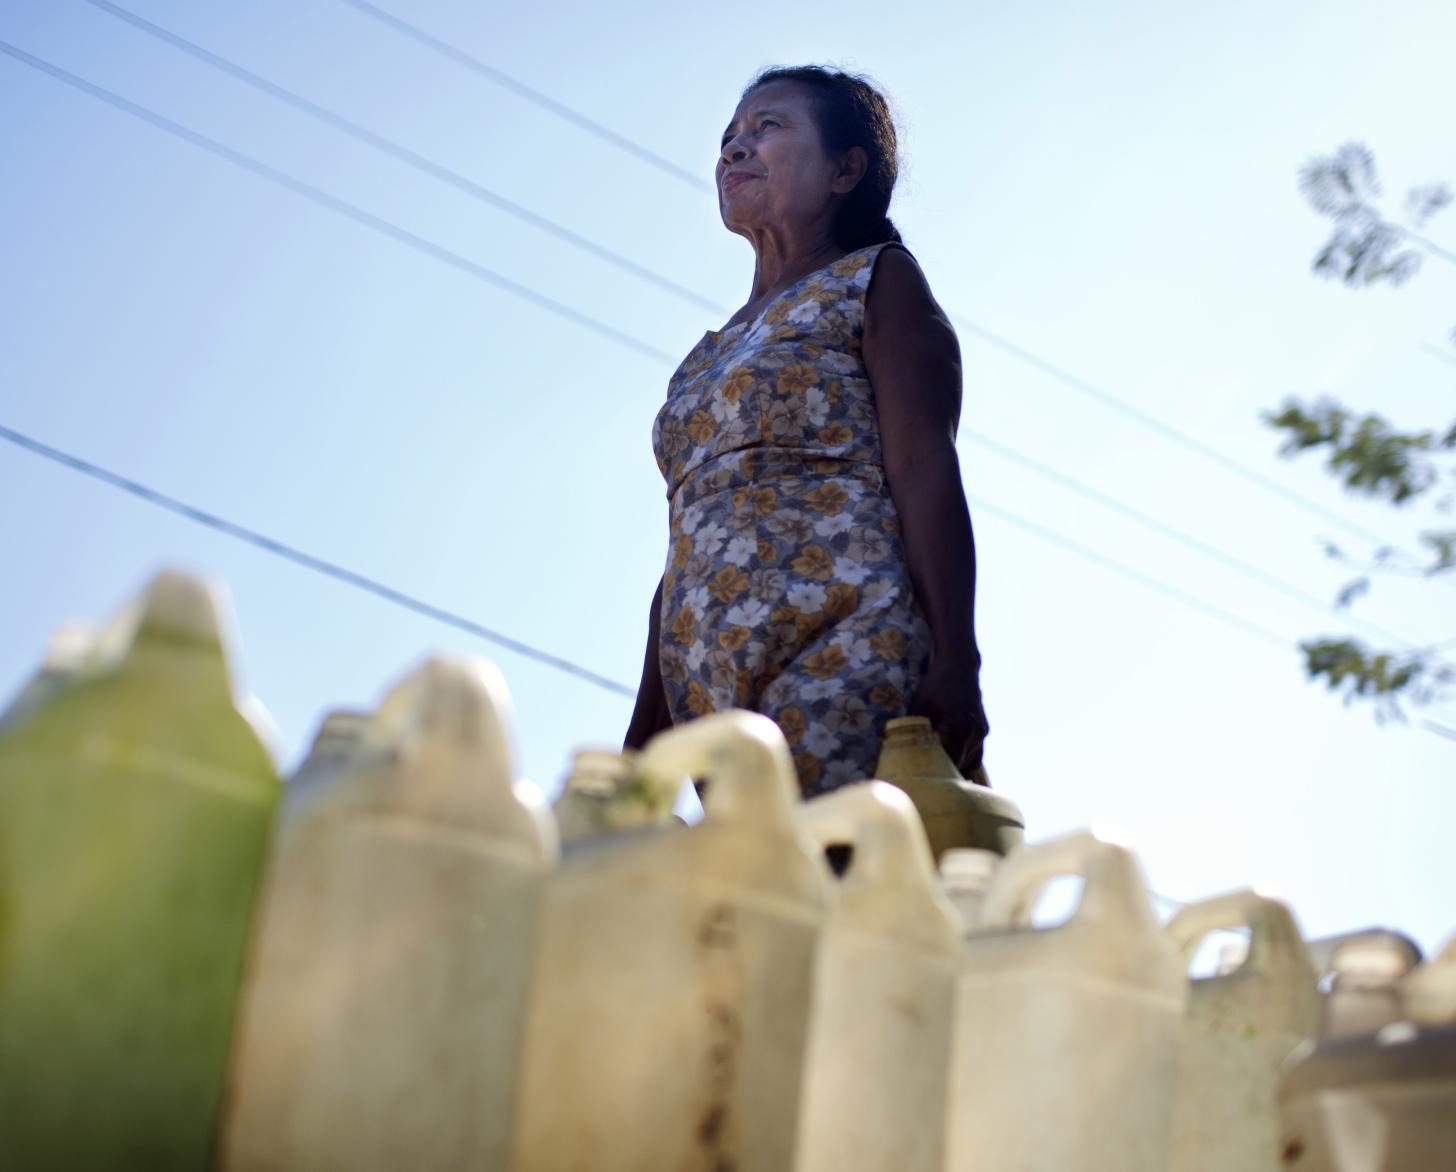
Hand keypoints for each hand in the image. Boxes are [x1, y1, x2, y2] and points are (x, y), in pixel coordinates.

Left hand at [907, 658, 987, 775]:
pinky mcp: (983, 730)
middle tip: (926, 781)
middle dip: (943, 774)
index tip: (922, 781)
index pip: (948, 765)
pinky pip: (974, 753)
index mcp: (959, 730)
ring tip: (936, 772)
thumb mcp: (919, 707)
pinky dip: (962, 758)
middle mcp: (975, 735)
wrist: (960, 665)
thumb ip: (913, 731)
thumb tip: (898, 751)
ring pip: (969, 762)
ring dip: (954, 767)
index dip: (935, 775)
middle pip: (959, 767)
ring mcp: (981, 733)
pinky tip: (949, 760)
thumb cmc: (935, 685)